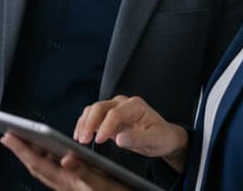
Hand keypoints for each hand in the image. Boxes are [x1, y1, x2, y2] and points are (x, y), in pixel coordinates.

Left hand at [0, 133, 128, 190]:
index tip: (8, 137)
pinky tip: (43, 151)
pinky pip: (50, 170)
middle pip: (36, 166)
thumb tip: (65, 158)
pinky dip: (42, 159)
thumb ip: (83, 171)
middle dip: (20, 150)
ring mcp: (66, 185)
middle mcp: (63, 185)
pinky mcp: (71, 184)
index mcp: (67, 183)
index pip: (38, 164)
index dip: (22, 150)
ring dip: (29, 154)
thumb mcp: (101, 182)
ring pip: (41, 168)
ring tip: (19, 140)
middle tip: (7, 135)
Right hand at [74, 96, 188, 172]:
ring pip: (93, 110)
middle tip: (82, 140)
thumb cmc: (161, 137)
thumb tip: (119, 139)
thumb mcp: (154, 140)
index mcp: (135, 105)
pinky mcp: (107, 116)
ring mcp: (114, 108)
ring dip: (84, 123)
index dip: (105, 126)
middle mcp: (122, 103)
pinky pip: (92, 117)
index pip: (115, 113)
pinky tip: (79, 136)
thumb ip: (137, 138)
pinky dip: (84, 125)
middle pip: (100, 107)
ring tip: (79, 139)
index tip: (98, 140)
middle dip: (89, 123)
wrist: (163, 137)